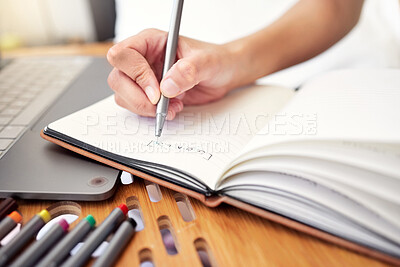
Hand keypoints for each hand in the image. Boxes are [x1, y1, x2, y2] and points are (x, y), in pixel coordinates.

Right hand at [107, 29, 237, 119]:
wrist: (223, 74)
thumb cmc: (215, 60)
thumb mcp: (207, 62)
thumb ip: (188, 71)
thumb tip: (167, 86)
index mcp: (151, 42)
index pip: (124, 54)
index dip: (136, 74)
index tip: (156, 92)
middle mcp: (143, 58)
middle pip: (118, 78)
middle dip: (137, 97)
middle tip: (159, 105)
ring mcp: (143, 77)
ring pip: (123, 95)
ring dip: (145, 108)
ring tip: (171, 106)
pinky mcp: (148, 94)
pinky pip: (136, 106)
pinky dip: (151, 113)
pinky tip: (171, 109)